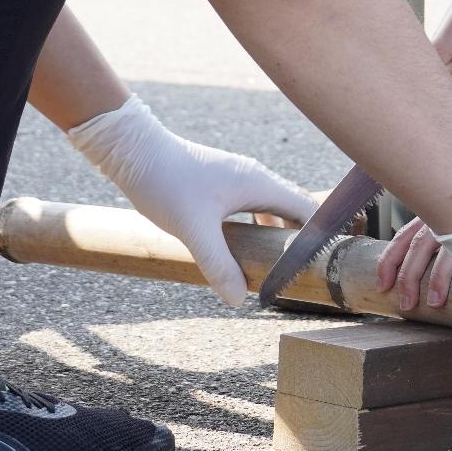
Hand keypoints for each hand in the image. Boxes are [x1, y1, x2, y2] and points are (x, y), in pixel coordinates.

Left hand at [66, 95, 317, 307]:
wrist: (134, 151)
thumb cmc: (167, 183)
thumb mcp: (194, 231)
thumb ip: (218, 265)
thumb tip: (238, 299)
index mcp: (260, 184)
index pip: (307, 209)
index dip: (316, 237)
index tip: (315, 266)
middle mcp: (255, 178)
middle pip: (292, 210)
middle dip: (295, 240)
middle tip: (294, 274)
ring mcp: (238, 178)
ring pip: (270, 209)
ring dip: (273, 235)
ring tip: (269, 266)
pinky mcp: (221, 182)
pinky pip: (251, 207)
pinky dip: (254, 228)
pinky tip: (239, 247)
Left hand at [375, 126, 451, 309]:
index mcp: (443, 208)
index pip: (406, 234)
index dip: (390, 259)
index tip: (381, 283)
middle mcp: (449, 208)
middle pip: (412, 242)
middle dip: (402, 273)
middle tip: (397, 300)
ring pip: (432, 246)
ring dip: (425, 278)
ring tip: (426, 304)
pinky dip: (450, 273)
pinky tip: (448, 292)